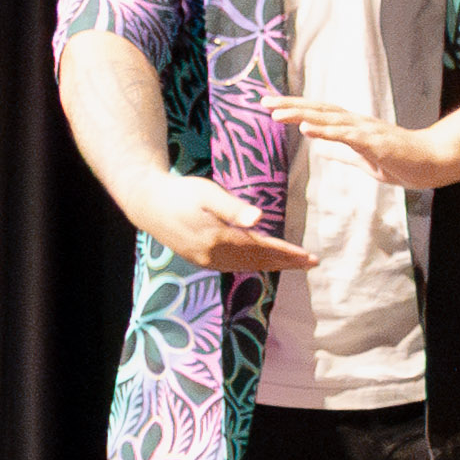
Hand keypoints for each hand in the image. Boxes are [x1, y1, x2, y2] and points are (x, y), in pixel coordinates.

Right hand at [133, 176, 298, 278]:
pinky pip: (233, 266)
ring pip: (246, 266)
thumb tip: (259, 219)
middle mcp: (212, 256)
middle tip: (312, 263)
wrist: (147, 204)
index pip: (261, 249)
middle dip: (286, 262)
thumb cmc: (181, 192)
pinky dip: (252, 265)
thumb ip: (233, 208)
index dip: (287, 253)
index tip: (309, 257)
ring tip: (294, 264)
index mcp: (218, 239)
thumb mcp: (207, 194)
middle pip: (257, 261)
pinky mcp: (199, 259)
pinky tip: (263, 262)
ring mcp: (204, 261)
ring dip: (271, 265)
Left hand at [269, 96, 459, 189]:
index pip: (320, 114)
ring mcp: (366, 131)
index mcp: (354, 129)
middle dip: (290, 105)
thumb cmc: (405, 161)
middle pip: (319, 110)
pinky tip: (308, 128)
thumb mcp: (365, 161)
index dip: (295, 109)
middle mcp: (357, 124)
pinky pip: (346, 135)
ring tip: (277, 113)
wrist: (435, 162)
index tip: (271, 106)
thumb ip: (342, 155)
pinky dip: (326, 130)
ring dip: (301, 115)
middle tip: (264, 101)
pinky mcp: (375, 142)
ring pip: (329, 119)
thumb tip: (320, 151)